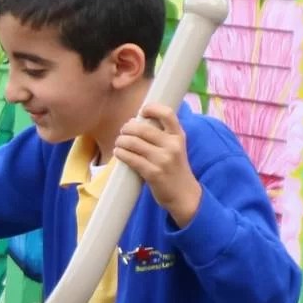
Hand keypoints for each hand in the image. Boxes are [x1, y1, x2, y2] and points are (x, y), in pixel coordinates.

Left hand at [113, 104, 201, 225]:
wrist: (183, 194)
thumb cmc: (174, 169)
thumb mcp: (176, 147)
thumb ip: (163, 135)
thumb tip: (136, 123)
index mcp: (179, 136)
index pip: (167, 114)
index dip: (152, 108)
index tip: (141, 111)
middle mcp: (172, 145)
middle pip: (143, 129)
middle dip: (128, 128)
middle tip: (123, 131)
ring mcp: (162, 160)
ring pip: (134, 143)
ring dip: (121, 141)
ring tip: (118, 142)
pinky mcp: (153, 173)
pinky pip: (131, 159)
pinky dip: (121, 153)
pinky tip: (118, 152)